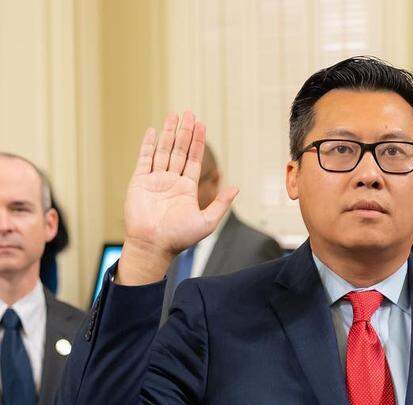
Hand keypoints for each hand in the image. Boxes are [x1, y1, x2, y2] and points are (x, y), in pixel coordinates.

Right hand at [118, 110, 237, 284]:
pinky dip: (149, 145)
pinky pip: (144, 159)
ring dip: (169, 133)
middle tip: (190, 113)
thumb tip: (236, 188)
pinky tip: (154, 131)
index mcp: (186, 189)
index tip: (201, 125)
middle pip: (179, 151)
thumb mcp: (207, 221)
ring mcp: (155, 180)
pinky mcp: (139, 181)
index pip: (193, 160)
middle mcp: (171, 181)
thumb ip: (221, 203)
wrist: (154, 245)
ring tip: (174, 115)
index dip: (197, 143)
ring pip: (163, 151)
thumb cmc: (180, 237)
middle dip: (185, 132)